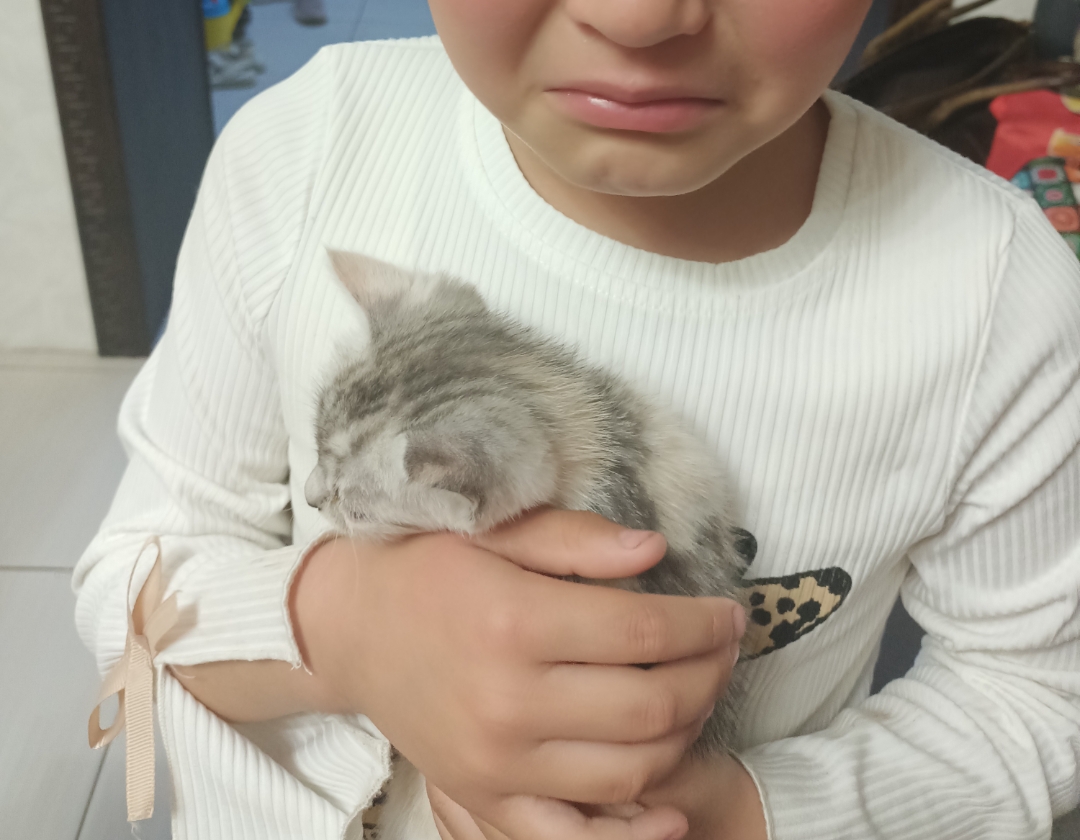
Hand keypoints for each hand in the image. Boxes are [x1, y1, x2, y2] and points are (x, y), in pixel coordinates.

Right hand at [291, 509, 743, 839]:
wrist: (352, 625)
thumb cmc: (429, 564)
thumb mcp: (496, 528)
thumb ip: (577, 539)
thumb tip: (656, 550)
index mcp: (516, 621)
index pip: (644, 631)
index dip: (703, 625)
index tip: (730, 613)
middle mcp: (509, 700)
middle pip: (648, 706)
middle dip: (708, 677)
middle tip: (726, 651)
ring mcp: (496, 761)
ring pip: (627, 772)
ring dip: (683, 737)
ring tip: (698, 696)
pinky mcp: (483, 796)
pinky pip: (570, 836)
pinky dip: (630, 834)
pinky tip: (671, 810)